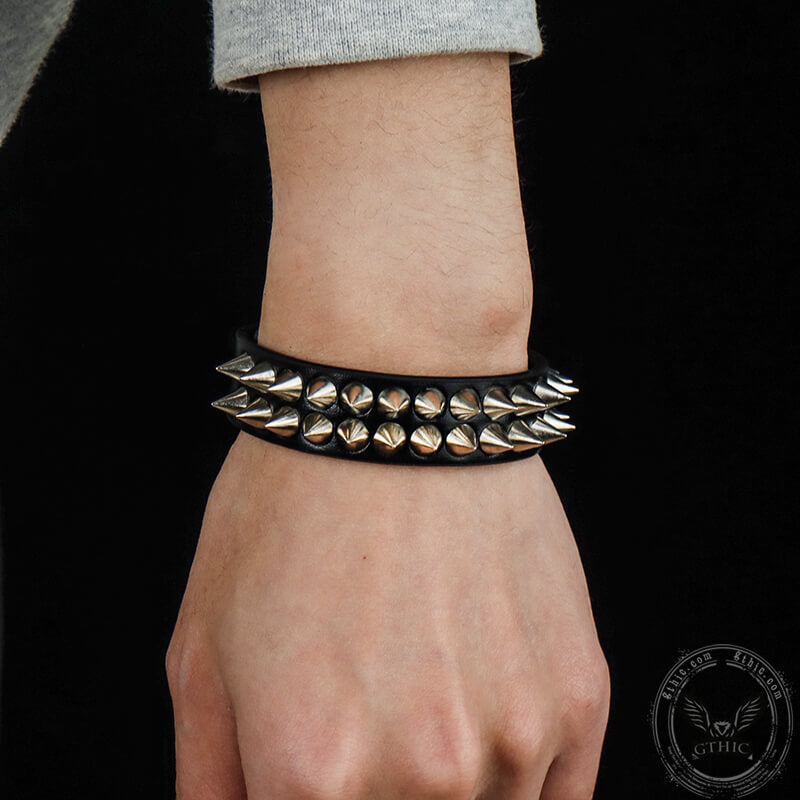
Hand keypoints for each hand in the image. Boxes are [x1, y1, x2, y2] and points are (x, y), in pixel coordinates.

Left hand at [167, 433, 608, 798]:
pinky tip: (481, 705)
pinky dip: (515, 778)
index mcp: (312, 776)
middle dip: (372, 791)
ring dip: (446, 787)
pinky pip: (557, 796)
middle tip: (367, 723)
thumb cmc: (295, 507)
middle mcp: (423, 777)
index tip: (322, 775)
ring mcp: (515, 741)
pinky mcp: (579, 696)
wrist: (399, 405)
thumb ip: (210, 783)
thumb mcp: (201, 650)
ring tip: (422, 698)